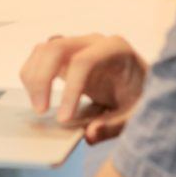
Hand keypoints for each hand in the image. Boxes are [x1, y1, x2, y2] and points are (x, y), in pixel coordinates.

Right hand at [20, 34, 147, 143]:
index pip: (85, 61)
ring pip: (44, 49)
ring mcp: (77, 44)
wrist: (143, 84)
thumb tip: (89, 135)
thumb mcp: (136, 114)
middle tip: (41, 111)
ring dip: (33, 77)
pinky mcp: (65, 54)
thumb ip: (114, 125)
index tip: (64, 119)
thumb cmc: (141, 96)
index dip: (70, 89)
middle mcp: (93, 41)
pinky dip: (32, 75)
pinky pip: (40, 56)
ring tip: (38, 108)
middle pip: (57, 48)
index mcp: (116, 48)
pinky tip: (38, 97)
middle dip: (43, 79)